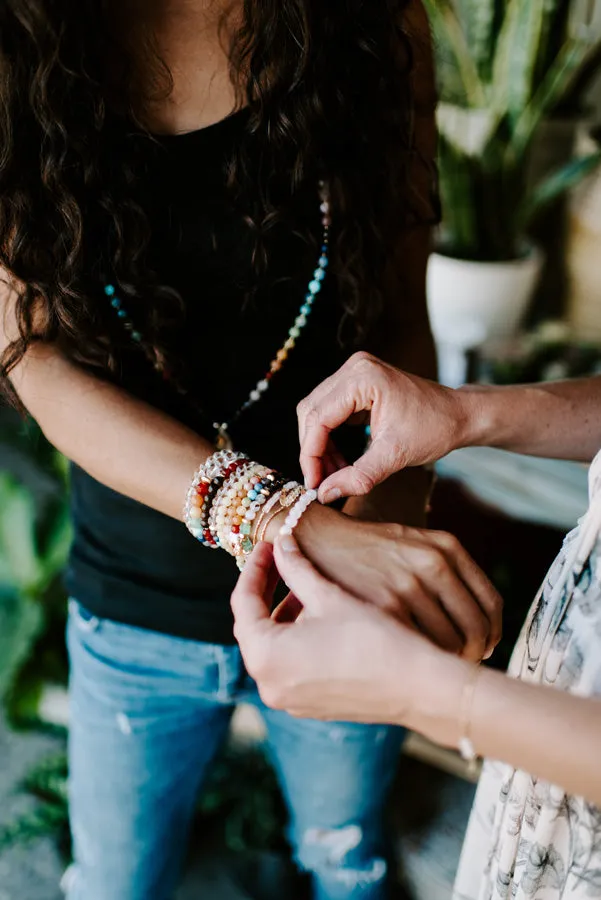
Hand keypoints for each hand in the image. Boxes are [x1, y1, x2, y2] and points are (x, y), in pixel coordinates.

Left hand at [232, 539, 470, 744]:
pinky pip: (290, 664)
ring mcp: (289, 700)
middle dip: (265, 589)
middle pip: (253, 626)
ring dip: (282, 612)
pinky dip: (296, 637)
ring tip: (304, 582)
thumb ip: (297, 568)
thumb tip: (281, 543)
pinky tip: (319, 613)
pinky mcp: (310, 705)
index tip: (268, 544)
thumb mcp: (330, 597)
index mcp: (265, 656)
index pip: (243, 602)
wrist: (419, 686)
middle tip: (280, 557)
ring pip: (272, 646)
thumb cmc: (374, 639)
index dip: (255, 567)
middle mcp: (268, 684)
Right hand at [292, 503, 501, 661]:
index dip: (492, 634)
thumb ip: (446, 571)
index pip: (491, 604)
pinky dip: (423, 660)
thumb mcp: (413, 544)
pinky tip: (411, 663)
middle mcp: (434, 563)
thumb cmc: (366, 549)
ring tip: (434, 668)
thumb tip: (481, 629)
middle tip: (459, 666)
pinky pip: (421, 645)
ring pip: (453, 643)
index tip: (482, 649)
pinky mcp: (385, 605)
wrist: (317, 537)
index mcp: (446, 548)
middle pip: (478, 628)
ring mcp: (410, 585)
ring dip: (449, 662)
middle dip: (475, 654)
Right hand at [297, 351, 473, 502]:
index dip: (311, 454)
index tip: (313, 484)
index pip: (318, 417)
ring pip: (316, 412)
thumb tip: (324, 494)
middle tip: (321, 482)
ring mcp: (355, 373)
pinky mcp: (357, 383)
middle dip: (313, 450)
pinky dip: (329, 437)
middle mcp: (354, 368)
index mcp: (362, 378)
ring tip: (333, 474)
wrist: (459, 415)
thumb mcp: (395, 456)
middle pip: (311, 412)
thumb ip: (358, 476)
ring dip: (320, 446)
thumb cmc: (435, 429)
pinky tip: (339, 461)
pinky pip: (330, 411)